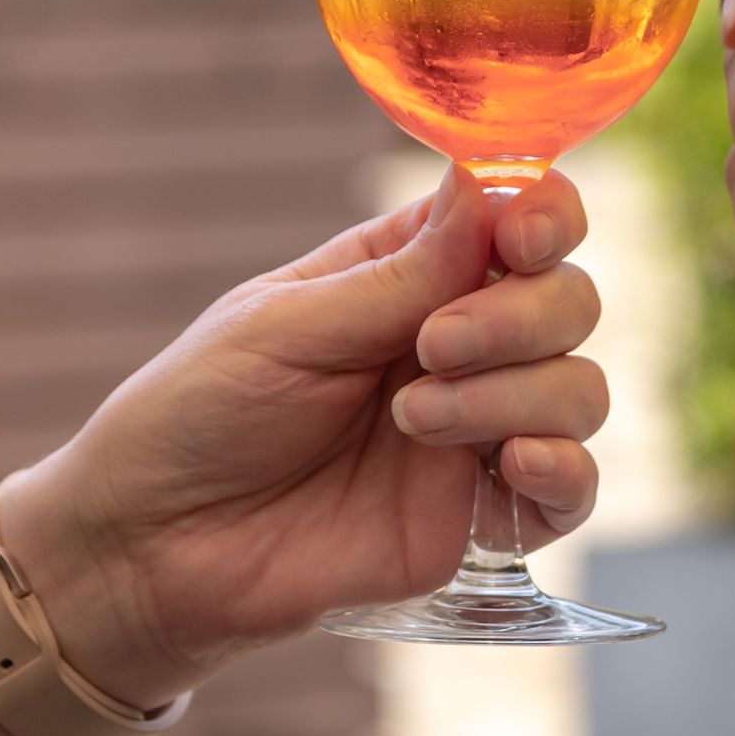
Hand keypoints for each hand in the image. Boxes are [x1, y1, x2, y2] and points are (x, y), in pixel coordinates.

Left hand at [4, 164, 606, 707]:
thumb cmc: (197, 414)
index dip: (545, 216)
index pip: (522, 221)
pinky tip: (517, 466)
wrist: (153, 551)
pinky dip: (567, 471)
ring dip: (520, 393)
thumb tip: (491, 184)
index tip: (520, 238)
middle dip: (521, 316)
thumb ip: (400, 274)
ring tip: (417, 418)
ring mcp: (478, 433)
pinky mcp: (480, 519)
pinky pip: (574, 490)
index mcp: (410, 273)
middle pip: (568, 301)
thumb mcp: (285, 326)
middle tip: (432, 347)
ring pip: (581, 389)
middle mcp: (462, 345)